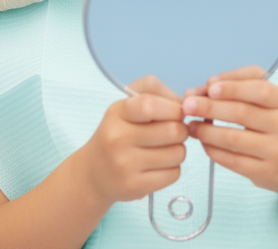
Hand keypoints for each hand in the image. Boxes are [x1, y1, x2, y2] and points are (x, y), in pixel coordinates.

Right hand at [78, 76, 188, 204]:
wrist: (94, 172)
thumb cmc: (118, 132)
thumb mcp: (126, 103)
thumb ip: (154, 91)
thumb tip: (183, 104)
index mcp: (117, 113)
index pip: (150, 105)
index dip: (173, 108)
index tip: (177, 113)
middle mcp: (118, 138)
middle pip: (173, 131)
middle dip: (181, 130)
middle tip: (174, 132)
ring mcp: (125, 165)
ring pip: (177, 153)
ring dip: (178, 150)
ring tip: (165, 149)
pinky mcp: (135, 186)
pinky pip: (174, 174)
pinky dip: (173, 169)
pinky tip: (159, 165)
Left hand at [182, 66, 277, 197]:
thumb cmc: (274, 125)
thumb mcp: (268, 101)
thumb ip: (237, 87)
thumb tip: (202, 89)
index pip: (259, 89)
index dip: (232, 87)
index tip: (208, 86)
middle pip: (242, 113)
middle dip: (209, 108)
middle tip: (186, 105)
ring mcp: (276, 151)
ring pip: (233, 139)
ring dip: (206, 131)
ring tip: (191, 125)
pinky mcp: (266, 173)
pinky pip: (232, 161)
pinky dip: (212, 150)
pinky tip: (203, 142)